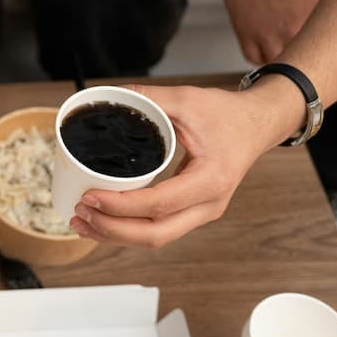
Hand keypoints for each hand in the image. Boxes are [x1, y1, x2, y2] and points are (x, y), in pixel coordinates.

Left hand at [69, 79, 305, 248]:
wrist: (257, 124)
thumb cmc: (227, 114)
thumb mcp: (186, 99)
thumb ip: (147, 98)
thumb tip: (107, 98)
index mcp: (211, 179)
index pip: (158, 204)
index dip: (120, 205)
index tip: (89, 196)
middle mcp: (210, 204)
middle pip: (155, 234)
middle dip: (112, 229)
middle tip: (79, 213)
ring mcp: (203, 212)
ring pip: (156, 238)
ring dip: (116, 236)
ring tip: (81, 223)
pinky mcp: (194, 212)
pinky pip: (159, 230)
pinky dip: (128, 231)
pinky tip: (102, 224)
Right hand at [222, 0, 324, 63]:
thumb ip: (328, 5)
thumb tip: (336, 19)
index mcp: (317, 16)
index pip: (327, 47)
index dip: (324, 49)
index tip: (322, 49)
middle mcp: (294, 29)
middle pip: (304, 60)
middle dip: (305, 57)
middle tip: (303, 51)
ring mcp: (268, 35)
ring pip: (279, 64)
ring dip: (281, 59)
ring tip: (283, 49)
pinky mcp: (247, 36)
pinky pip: (255, 59)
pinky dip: (260, 55)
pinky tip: (265, 44)